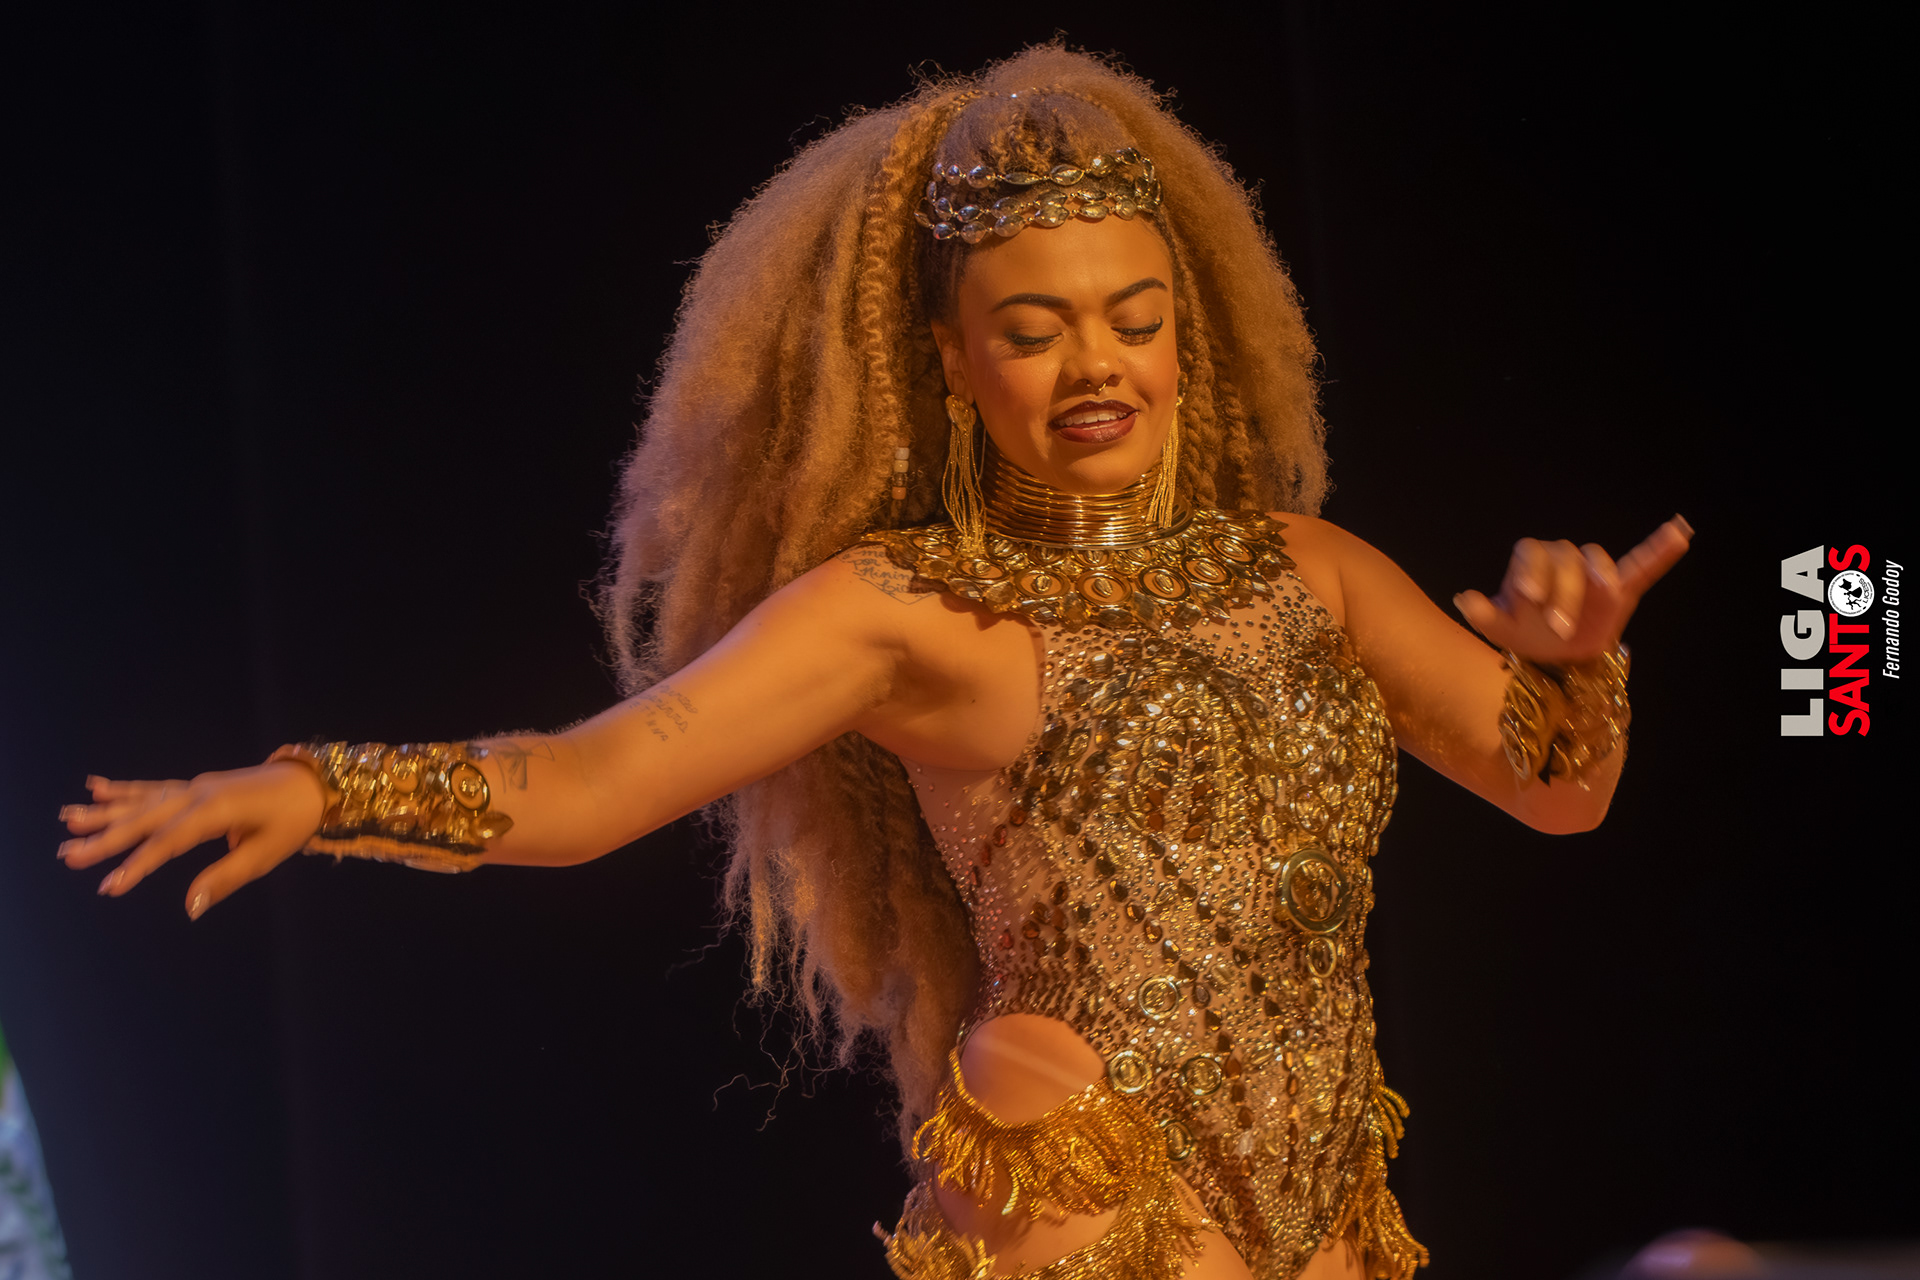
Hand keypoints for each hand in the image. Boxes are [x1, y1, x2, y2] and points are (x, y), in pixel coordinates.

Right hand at [58, 762, 327, 919]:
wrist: (312, 782)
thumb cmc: (294, 820)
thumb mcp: (266, 853)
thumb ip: (226, 878)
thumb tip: (190, 908)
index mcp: (216, 810)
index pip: (168, 842)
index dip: (138, 866)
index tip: (108, 887)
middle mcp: (198, 794)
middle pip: (144, 819)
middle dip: (105, 838)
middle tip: (67, 854)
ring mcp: (195, 787)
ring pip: (142, 801)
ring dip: (104, 812)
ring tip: (67, 819)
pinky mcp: (197, 787)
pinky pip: (153, 789)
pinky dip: (124, 790)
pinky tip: (96, 786)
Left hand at [1452, 515, 1692, 662]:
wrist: (1556, 656)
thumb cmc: (1524, 635)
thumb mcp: (1499, 631)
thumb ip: (1484, 615)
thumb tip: (1465, 598)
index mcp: (1532, 566)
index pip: (1532, 555)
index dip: (1531, 572)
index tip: (1530, 598)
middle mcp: (1563, 563)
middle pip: (1565, 560)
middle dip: (1564, 592)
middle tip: (1559, 626)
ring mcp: (1593, 575)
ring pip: (1597, 560)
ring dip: (1600, 576)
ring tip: (1611, 591)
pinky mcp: (1621, 588)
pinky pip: (1643, 564)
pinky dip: (1661, 549)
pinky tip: (1680, 533)